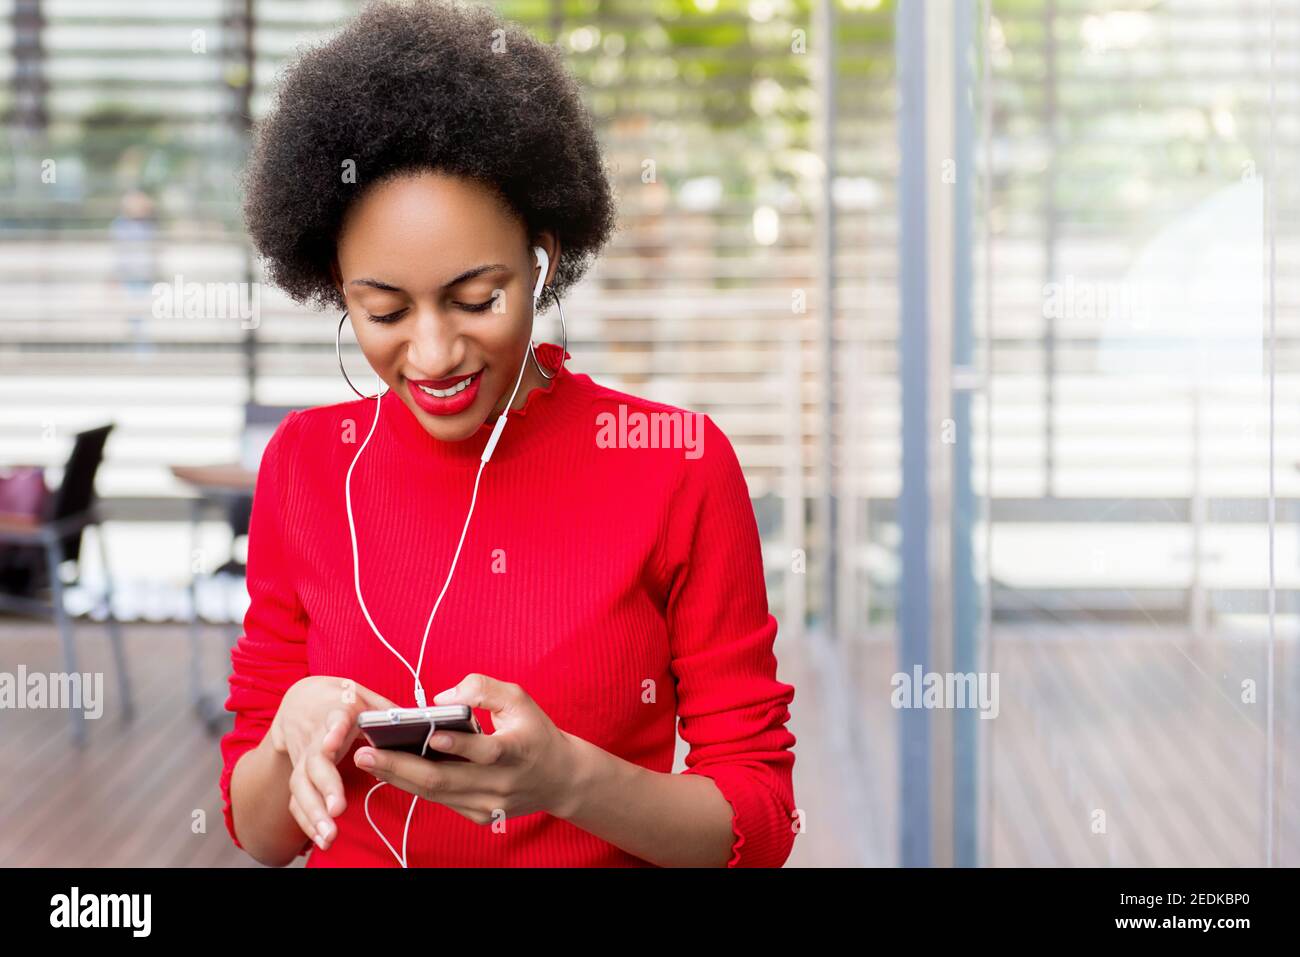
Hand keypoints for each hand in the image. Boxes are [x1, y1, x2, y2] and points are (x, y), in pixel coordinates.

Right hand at [267, 675, 396, 850]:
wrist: (302, 701)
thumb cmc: (342, 700)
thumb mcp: (365, 696)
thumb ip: (387, 712)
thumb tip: (417, 724)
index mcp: (337, 711)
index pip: (334, 719)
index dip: (334, 731)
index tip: (332, 743)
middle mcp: (315, 737)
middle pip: (315, 762)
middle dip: (325, 786)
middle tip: (337, 809)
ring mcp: (303, 758)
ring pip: (301, 785)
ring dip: (314, 812)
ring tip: (329, 834)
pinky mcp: (298, 775)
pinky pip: (297, 800)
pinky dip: (307, 822)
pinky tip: (321, 838)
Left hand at [352, 673, 577, 825]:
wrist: (560, 778)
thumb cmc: (535, 732)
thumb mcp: (519, 699)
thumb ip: (483, 689)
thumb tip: (441, 698)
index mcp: (518, 750)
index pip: (487, 752)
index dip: (459, 745)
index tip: (431, 734)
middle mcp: (501, 784)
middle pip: (445, 780)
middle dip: (400, 766)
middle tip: (366, 752)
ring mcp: (489, 804)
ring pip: (435, 794)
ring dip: (398, 777)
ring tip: (368, 760)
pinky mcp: (479, 816)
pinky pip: (440, 800)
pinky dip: (413, 785)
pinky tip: (391, 770)